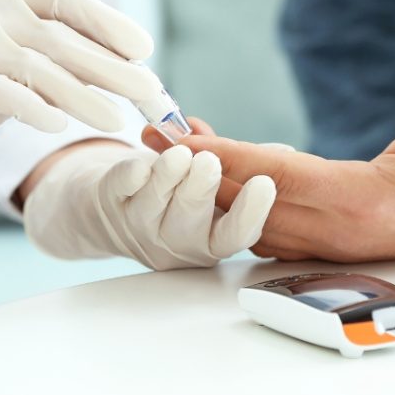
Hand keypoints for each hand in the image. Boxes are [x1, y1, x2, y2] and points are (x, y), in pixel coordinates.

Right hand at [0, 0, 159, 219]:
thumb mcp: (13, 66)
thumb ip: (57, 59)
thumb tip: (129, 71)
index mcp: (4, 0)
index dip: (107, 21)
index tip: (144, 48)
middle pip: (59, 38)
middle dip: (110, 67)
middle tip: (149, 92)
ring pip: (38, 69)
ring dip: (84, 97)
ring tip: (117, 120)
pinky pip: (2, 94)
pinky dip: (35, 109)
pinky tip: (60, 127)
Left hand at [21, 142, 275, 270]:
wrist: (117, 206)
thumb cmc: (179, 192)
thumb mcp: (214, 186)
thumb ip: (239, 167)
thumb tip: (283, 154)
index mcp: (212, 239)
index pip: (236, 235)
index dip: (251, 213)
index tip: (265, 184)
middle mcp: (177, 242)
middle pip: (192, 223)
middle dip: (200, 190)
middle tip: (208, 163)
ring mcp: (140, 228)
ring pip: (155, 205)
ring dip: (168, 175)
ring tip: (179, 152)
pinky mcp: (111, 205)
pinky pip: (121, 189)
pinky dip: (132, 173)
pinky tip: (142, 162)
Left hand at [144, 97, 394, 261]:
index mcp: (361, 205)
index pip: (273, 178)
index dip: (222, 157)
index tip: (176, 139)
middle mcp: (336, 232)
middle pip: (246, 201)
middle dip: (194, 170)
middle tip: (148, 137)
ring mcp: (332, 242)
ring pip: (251, 216)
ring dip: (210, 183)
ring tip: (173, 146)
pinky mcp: (332, 240)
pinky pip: (269, 222)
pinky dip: (238, 196)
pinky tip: (222, 170)